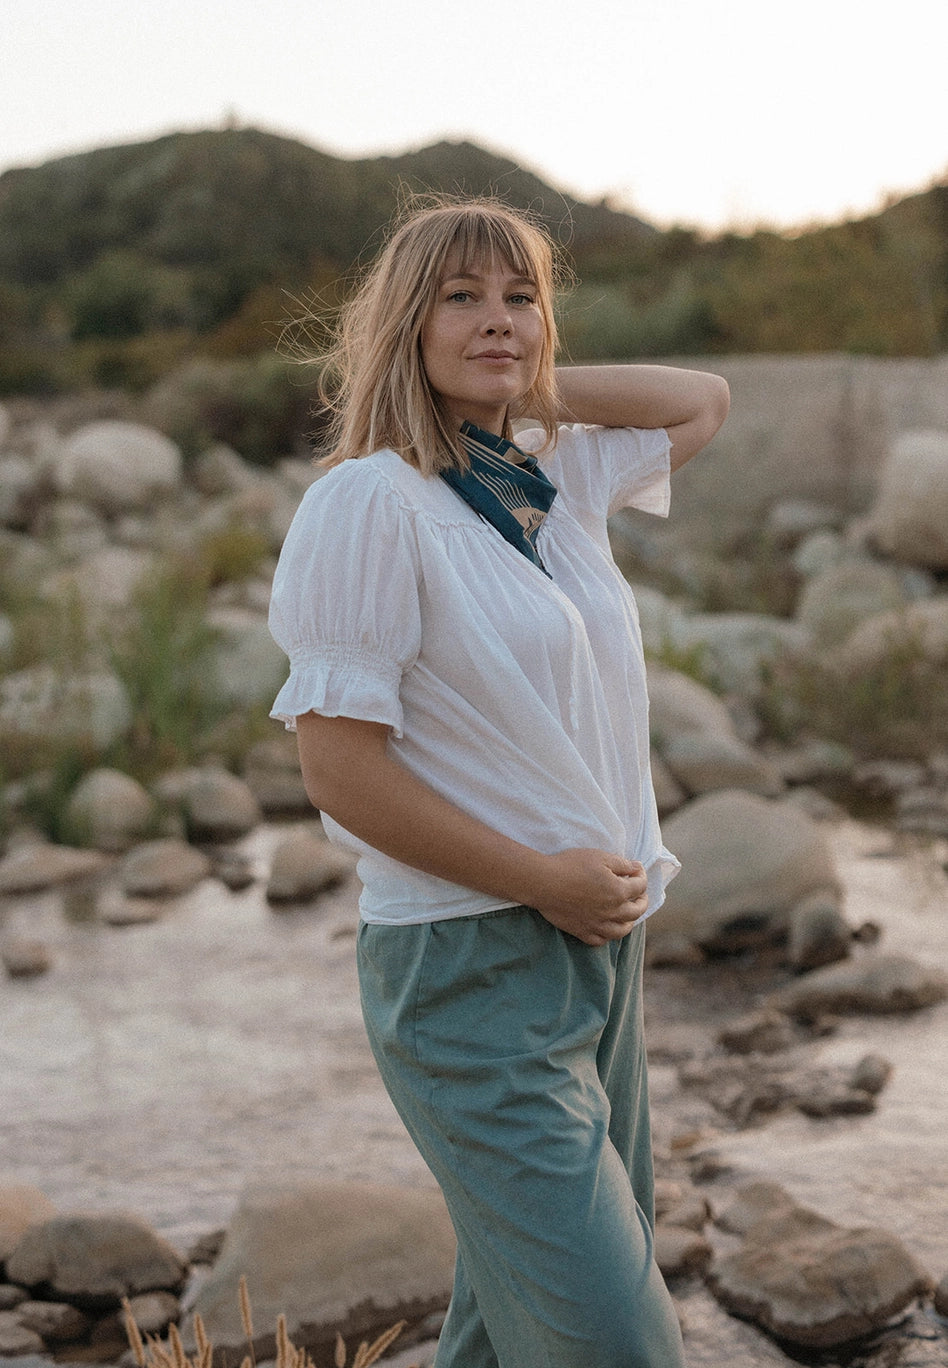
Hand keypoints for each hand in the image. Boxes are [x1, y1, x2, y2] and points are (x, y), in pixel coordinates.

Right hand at [531, 848, 648, 946]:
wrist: (544, 882)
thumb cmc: (571, 865)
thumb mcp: (600, 857)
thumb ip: (623, 864)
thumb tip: (637, 868)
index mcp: (618, 891)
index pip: (640, 886)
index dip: (641, 875)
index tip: (636, 869)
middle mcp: (612, 912)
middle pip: (637, 911)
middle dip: (642, 900)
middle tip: (640, 893)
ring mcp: (597, 925)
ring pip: (622, 930)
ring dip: (630, 921)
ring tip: (628, 914)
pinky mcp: (582, 932)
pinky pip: (601, 940)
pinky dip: (608, 935)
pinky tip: (607, 927)